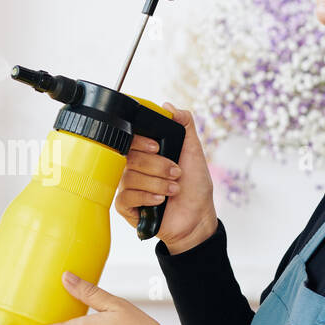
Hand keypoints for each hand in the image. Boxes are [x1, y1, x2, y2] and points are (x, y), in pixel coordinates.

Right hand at [115, 102, 216, 253]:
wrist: (197, 218)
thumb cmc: (195, 187)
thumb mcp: (194, 151)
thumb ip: (185, 125)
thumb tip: (169, 107)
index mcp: (146, 153)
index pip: (130, 139)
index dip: (141, 141)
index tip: (158, 147)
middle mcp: (135, 168)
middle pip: (130, 157)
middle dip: (158, 166)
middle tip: (176, 173)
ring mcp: (129, 186)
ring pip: (130, 177)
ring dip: (157, 183)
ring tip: (173, 190)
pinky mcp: (126, 206)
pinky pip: (126, 196)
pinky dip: (146, 197)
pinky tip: (160, 201)